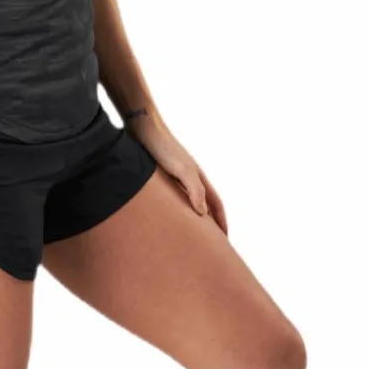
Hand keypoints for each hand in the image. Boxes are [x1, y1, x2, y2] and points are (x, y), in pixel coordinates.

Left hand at [126, 114, 228, 235]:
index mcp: (198, 176)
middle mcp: (189, 176)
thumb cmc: (163, 147)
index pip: (216, 203)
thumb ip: (195, 190)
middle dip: (210, 222)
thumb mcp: (182, 170)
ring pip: (188, 200)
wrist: (143, 125)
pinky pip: (173, 196)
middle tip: (209, 243)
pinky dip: (175, 208)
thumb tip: (204, 214)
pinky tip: (166, 215)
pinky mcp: (160, 173)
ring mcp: (175, 174)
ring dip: (192, 216)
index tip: (225, 242)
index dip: (222, 222)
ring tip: (189, 234)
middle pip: (205, 203)